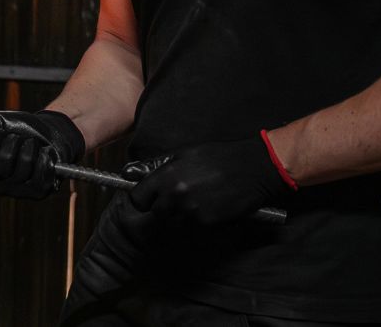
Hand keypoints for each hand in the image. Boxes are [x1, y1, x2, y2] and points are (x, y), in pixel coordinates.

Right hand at [0, 109, 84, 199]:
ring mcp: (17, 191)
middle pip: (4, 162)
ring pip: (25, 164)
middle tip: (19, 138)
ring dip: (31, 146)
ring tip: (33, 145)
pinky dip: (44, 156)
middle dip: (14, 141)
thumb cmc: (17, 127)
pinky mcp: (37, 192)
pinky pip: (41, 173)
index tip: (1, 133)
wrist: (46, 131)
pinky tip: (43, 154)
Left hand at [128, 136, 292, 225]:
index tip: (147, 198)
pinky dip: (196, 221)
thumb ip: (155, 165)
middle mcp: (176, 196)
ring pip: (173, 223)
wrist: (253, 168)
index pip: (138, 197)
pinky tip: (207, 207)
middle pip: (155, 213)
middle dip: (160, 209)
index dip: (141, 199)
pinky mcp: (207, 223)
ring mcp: (191, 212)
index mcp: (167, 176)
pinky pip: (192, 227)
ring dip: (178, 217)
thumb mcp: (183, 153)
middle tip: (174, 200)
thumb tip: (127, 172)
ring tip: (193, 202)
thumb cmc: (218, 157)